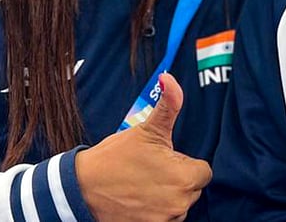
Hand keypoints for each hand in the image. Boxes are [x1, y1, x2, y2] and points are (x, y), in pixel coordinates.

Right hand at [75, 74, 211, 220]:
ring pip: (179, 205)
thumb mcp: (146, 129)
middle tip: (151, 170)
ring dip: (167, 197)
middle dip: (177, 179)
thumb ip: (168, 105)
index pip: (204, 171)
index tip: (167, 160)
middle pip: (192, 189)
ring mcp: (165, 220)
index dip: (185, 163)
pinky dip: (156, 212)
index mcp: (184, 177)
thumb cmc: (114, 158)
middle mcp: (179, 203)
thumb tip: (171, 78)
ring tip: (143, 184)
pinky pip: (165, 219)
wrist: (81, 188)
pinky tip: (139, 199)